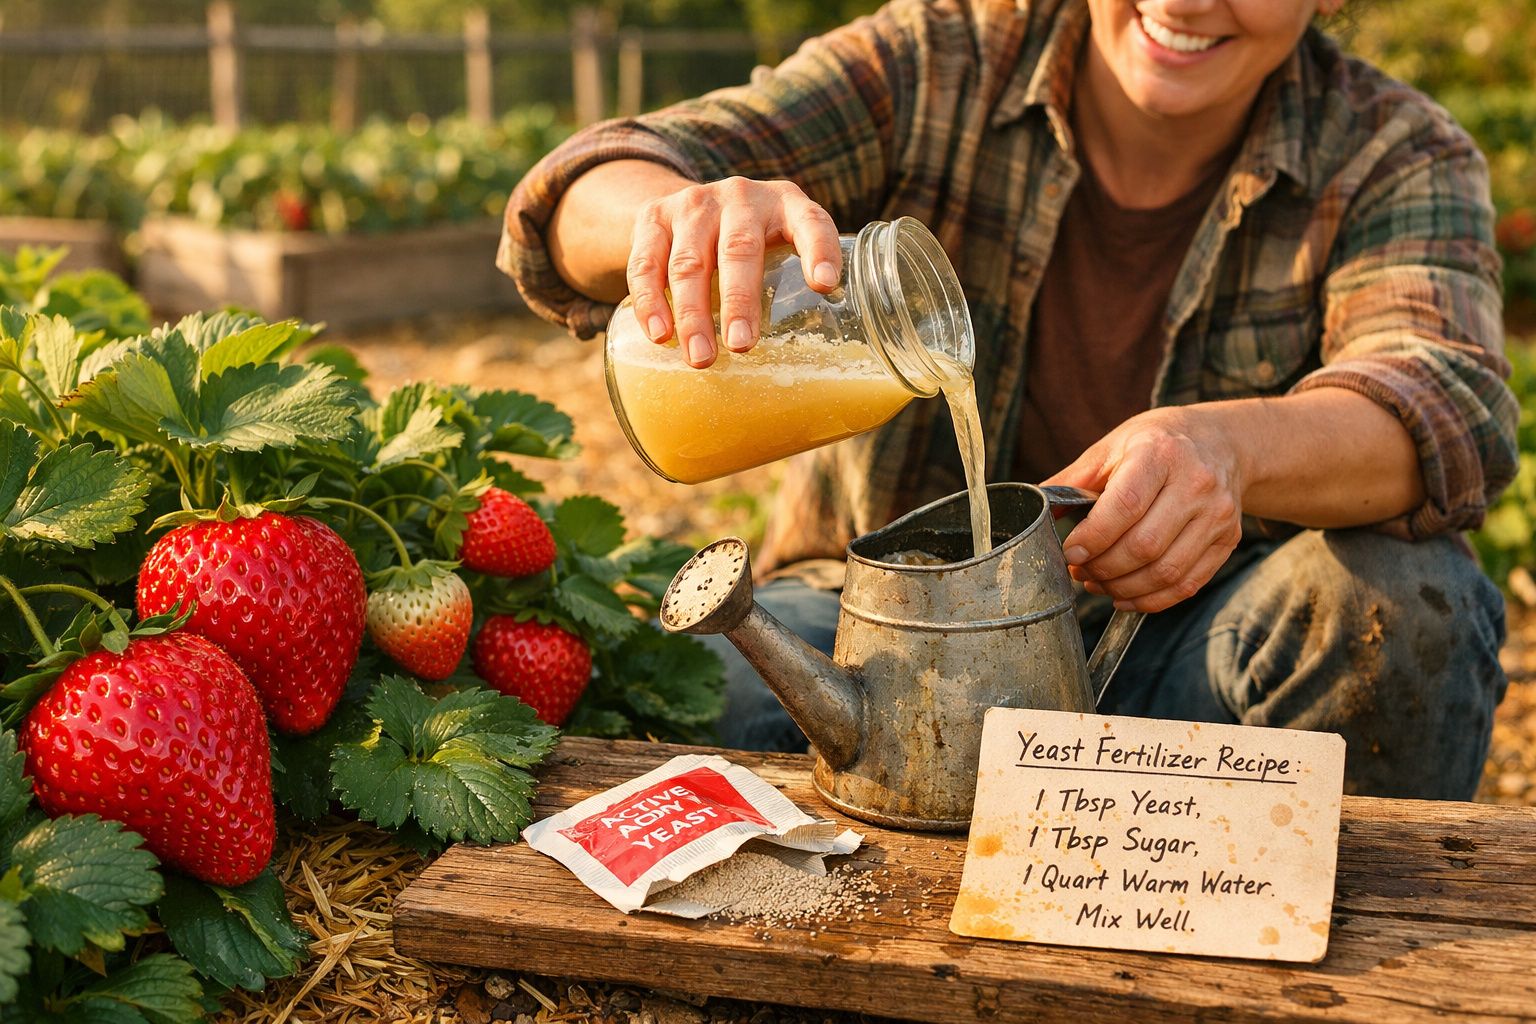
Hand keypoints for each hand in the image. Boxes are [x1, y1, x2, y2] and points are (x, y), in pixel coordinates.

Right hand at [626, 177, 841, 367]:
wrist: (687, 206)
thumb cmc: (751, 243)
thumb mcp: (780, 248)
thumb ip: (797, 287)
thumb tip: (822, 374)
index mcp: (786, 206)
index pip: (811, 222)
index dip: (820, 250)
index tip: (825, 284)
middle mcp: (741, 198)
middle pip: (739, 250)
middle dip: (740, 301)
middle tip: (742, 346)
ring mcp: (694, 205)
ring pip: (689, 262)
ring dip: (693, 313)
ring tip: (701, 358)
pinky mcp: (653, 218)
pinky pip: (646, 263)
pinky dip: (650, 301)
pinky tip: (659, 335)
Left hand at [1041, 407, 1246, 612]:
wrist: (1220, 441)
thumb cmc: (1156, 443)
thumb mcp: (1111, 447)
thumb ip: (1071, 482)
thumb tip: (1032, 511)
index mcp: (1160, 454)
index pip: (1125, 506)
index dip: (1094, 537)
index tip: (1070, 552)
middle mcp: (1196, 484)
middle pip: (1144, 546)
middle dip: (1103, 568)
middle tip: (1080, 571)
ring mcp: (1217, 515)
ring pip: (1166, 571)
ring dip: (1123, 588)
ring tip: (1098, 584)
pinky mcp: (1228, 540)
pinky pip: (1187, 584)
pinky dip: (1151, 600)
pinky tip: (1124, 595)